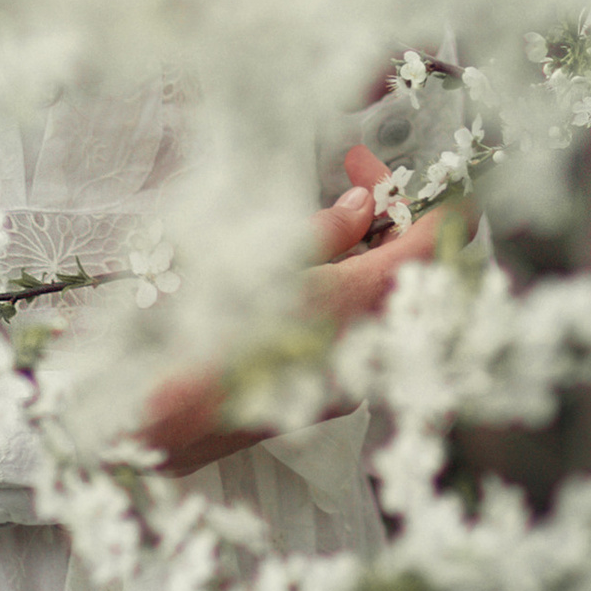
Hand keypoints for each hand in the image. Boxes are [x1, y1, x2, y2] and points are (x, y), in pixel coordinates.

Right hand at [133, 151, 445, 476]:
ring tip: (325, 225)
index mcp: (358, 302)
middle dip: (394, 218)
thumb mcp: (255, 253)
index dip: (417, 192)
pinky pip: (367, 334)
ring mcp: (354, 376)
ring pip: (393, 304)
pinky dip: (355, 293)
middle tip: (351, 185)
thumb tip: (360, 205)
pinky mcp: (330, 394)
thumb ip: (323, 229)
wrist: (153, 423)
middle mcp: (370, 346)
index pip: (437, 239)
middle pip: (420, 270)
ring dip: (373, 255)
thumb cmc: (195, 331)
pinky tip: (310, 275)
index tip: (369, 166)